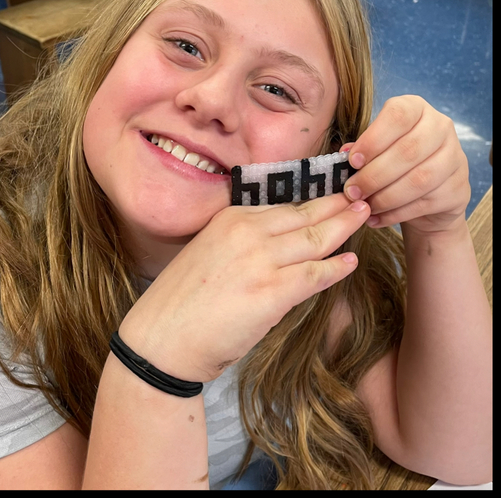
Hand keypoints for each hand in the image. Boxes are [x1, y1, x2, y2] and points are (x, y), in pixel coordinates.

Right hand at [118, 192, 369, 383]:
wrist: (164, 335)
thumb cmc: (184, 301)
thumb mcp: (210, 254)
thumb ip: (241, 243)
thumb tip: (277, 245)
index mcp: (229, 218)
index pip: (284, 204)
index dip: (314, 198)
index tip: (335, 192)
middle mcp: (246, 231)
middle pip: (304, 214)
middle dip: (337, 204)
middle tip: (363, 194)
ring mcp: (259, 260)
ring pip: (315, 239)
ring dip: (344, 227)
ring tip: (365, 217)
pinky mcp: (270, 292)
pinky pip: (314, 275)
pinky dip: (336, 268)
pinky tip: (350, 262)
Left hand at [340, 95, 470, 236]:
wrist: (428, 192)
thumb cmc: (394, 160)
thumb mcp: (377, 146)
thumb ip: (362, 148)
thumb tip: (344, 154)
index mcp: (417, 108)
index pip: (398, 116)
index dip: (373, 139)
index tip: (352, 161)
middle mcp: (441, 128)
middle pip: (408, 151)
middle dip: (374, 174)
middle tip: (352, 190)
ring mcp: (455, 159)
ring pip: (419, 180)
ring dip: (385, 196)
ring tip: (364, 205)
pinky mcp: (459, 189)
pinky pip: (425, 203)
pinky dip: (396, 213)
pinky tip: (376, 217)